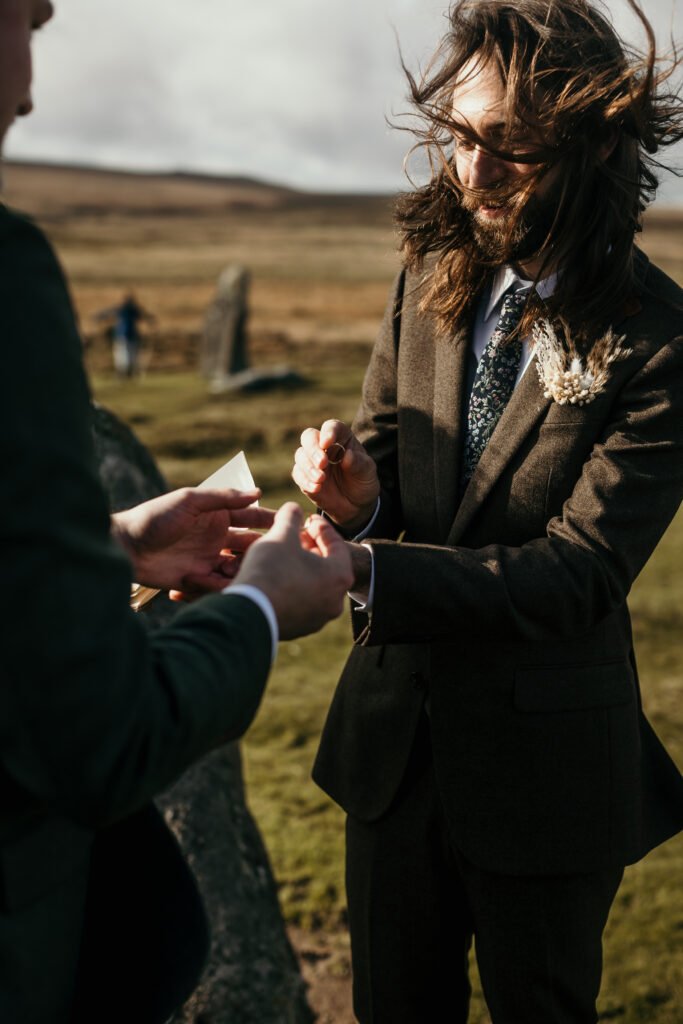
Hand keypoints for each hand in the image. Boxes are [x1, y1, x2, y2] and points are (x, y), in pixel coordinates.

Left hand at [111, 487, 274, 592]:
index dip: (273, 521)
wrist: (124, 547)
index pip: (252, 518)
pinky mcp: (197, 580)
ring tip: (251, 574)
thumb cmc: (154, 517)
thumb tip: (257, 492)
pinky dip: (225, 586)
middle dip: (264, 551)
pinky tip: (228, 586)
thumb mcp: (189, 500)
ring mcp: (208, 559)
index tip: (295, 525)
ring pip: (239, 567)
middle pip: (251, 546)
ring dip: (245, 570)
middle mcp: (217, 537)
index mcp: (218, 515)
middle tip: (277, 557)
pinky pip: (220, 585)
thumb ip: (223, 497)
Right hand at [235, 503, 353, 639]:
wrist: (247, 612)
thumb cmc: (270, 570)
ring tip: (286, 554)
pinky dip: (294, 586)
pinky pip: (301, 601)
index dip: (321, 527)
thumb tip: (293, 508)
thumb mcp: (281, 534)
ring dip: (303, 567)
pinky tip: (277, 575)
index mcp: (339, 576)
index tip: (308, 519)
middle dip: (313, 547)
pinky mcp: (300, 628)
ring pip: (315, 585)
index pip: (336, 544)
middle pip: (329, 566)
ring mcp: (318, 618)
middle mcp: (334, 601)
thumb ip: (291, 516)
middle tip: (298, 535)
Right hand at [292, 419, 379, 531]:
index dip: (328, 432)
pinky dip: (305, 481)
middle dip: (313, 449)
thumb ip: (359, 463)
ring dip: (308, 467)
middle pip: (309, 437)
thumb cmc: (363, 481)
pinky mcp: (305, 477)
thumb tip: (347, 455)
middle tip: (322, 463)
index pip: (331, 427)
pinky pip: (298, 474)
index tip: (327, 443)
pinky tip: (316, 488)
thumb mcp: (367, 472)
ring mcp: (312, 461)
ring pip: (300, 455)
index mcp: (341, 438)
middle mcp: (323, 446)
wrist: (356, 504)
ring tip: (321, 479)